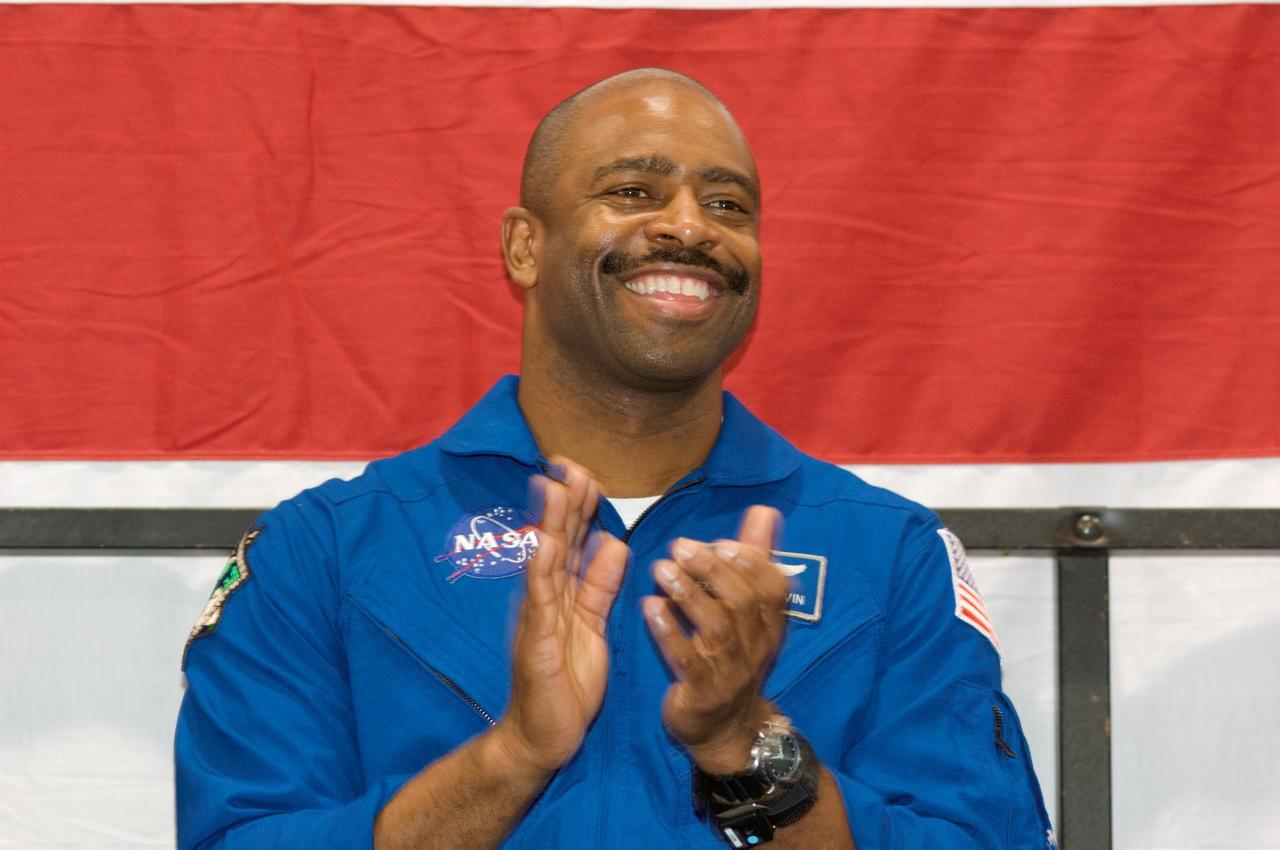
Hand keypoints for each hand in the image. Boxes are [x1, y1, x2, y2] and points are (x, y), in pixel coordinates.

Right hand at [495, 458, 628, 775]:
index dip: (579, 504)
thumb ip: (601, 585)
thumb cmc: (567, 680)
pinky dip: (541, 571)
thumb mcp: (593, 624)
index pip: (573, 538)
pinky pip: (540, 601)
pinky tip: (543, 545)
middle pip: (558, 539)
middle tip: (568, 462)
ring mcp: (538, 615)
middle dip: (565, 500)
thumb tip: (614, 542)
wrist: (543, 733)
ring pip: (546, 560)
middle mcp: (548, 596)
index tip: (583, 469)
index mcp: (565, 591)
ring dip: (551, 523)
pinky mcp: (535, 639)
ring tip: (555, 487)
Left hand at [642, 505, 788, 773]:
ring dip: (688, 595)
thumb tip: (763, 511)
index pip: (773, 587)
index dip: (751, 562)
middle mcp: (757, 646)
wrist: (726, 729)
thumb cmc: (732, 656)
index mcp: (770, 624)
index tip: (721, 541)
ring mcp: (731, 671)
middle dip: (711, 570)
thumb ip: (753, 560)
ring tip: (661, 570)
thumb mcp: (749, 611)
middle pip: (742, 602)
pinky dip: (669, 631)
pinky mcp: (702, 693)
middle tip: (678, 545)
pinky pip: (687, 659)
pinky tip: (650, 608)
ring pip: (716, 628)